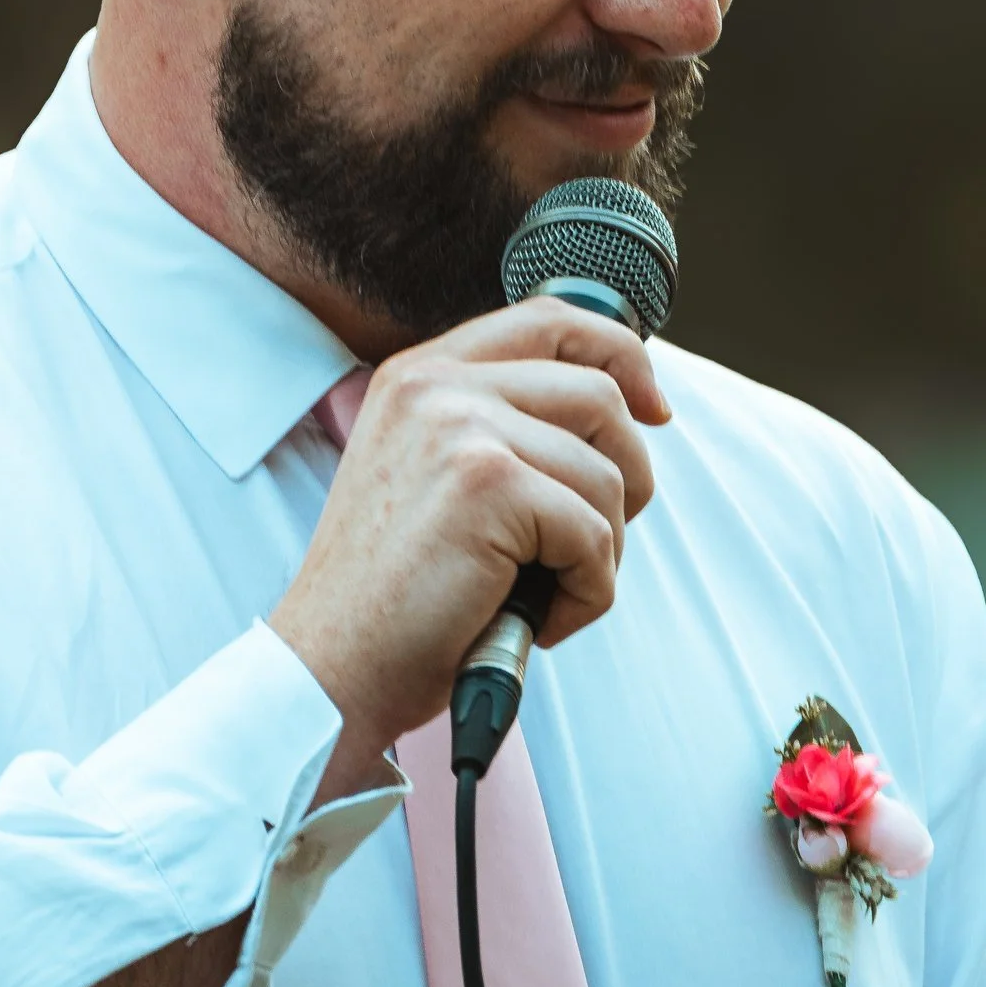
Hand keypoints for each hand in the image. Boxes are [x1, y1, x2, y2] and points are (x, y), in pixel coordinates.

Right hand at [271, 300, 668, 798]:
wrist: (331, 667)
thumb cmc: (393, 595)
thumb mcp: (430, 477)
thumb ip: (496, 428)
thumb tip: (622, 412)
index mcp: (420, 374)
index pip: (549, 319)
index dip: (622, 354)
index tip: (654, 409)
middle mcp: (435, 385)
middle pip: (599, 394)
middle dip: (628, 475)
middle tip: (594, 542)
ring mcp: (460, 428)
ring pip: (607, 475)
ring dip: (602, 552)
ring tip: (548, 593)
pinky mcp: (488, 486)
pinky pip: (595, 537)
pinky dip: (587, 594)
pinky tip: (538, 619)